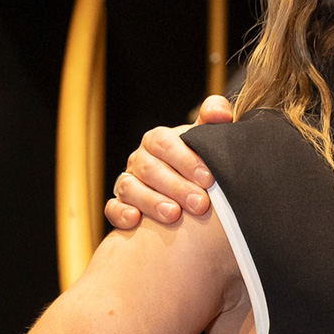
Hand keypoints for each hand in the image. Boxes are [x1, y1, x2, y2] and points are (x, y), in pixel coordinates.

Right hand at [105, 95, 233, 229]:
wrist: (191, 187)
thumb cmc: (200, 160)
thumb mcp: (207, 139)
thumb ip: (215, 120)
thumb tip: (220, 112)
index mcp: (159, 140)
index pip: (165, 143)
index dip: (186, 159)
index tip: (209, 178)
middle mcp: (140, 159)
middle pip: (149, 168)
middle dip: (176, 187)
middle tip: (200, 204)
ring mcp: (128, 181)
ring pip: (130, 188)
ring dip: (151, 202)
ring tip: (174, 215)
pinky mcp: (120, 204)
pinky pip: (112, 208)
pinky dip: (121, 213)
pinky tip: (135, 220)